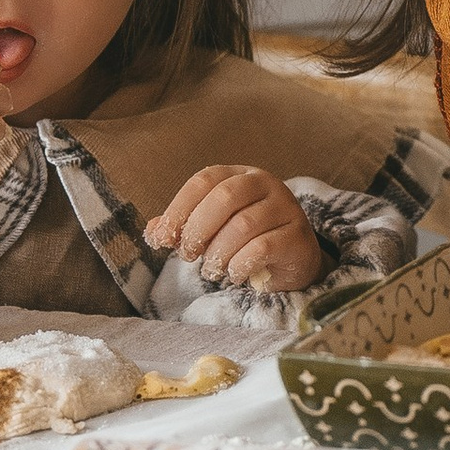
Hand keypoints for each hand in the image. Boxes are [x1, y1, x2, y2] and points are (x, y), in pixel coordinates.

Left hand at [150, 167, 322, 295]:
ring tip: (213, 270)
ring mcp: (285, 207)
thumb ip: (183, 227)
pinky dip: (240, 265)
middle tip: (188, 255)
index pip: (204, 180)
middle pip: (224, 197)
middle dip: (197, 230)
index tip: (164, 238)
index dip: (178, 209)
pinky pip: (262, 248)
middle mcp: (265, 183)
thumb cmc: (245, 239)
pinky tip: (235, 274)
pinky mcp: (297, 235)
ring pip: (242, 225)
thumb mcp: (212, 229)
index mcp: (240, 175)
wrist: (291, 259)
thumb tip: (153, 231)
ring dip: (218, 253)